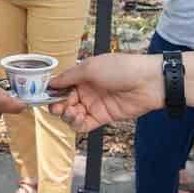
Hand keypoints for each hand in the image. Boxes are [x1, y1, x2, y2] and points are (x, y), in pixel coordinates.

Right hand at [48, 53, 163, 130]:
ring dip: (66, 114)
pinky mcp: (102, 117)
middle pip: (64, 101)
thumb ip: (69, 77)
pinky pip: (83, 125)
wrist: (148, 82)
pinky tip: (77, 117)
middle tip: (57, 106)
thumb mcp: (90, 67)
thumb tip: (51, 82)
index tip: (45, 95)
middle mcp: (87, 90)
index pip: (61, 85)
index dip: (52, 91)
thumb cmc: (121, 68)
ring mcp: (94, 104)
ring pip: (71, 115)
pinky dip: (76, 124)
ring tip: (70, 111)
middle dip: (57, 104)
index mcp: (83, 75)